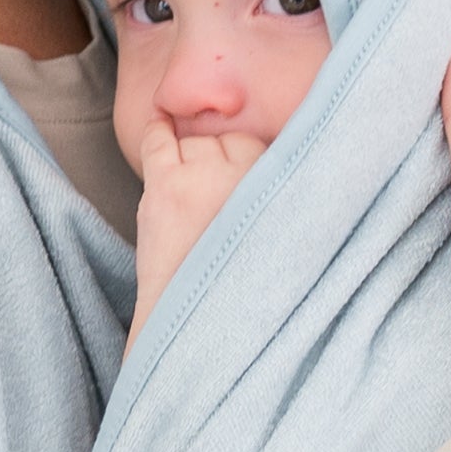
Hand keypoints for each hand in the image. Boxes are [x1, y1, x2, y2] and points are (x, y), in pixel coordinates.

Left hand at [128, 118, 270, 334]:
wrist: (194, 329)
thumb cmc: (238, 292)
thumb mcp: (284, 244)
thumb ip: (283, 204)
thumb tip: (293, 169)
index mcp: (281, 195)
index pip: (264, 149)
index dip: (251, 166)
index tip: (243, 186)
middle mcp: (247, 179)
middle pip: (231, 143)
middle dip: (224, 162)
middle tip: (215, 202)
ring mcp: (202, 179)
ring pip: (197, 143)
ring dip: (193, 159)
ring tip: (191, 193)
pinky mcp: (166, 185)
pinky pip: (157, 140)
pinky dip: (157, 130)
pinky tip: (159, 122)